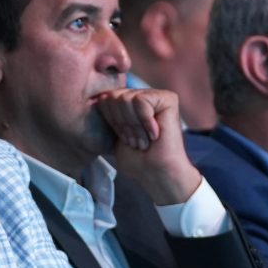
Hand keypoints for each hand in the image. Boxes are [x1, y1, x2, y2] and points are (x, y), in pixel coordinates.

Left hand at [93, 88, 202, 205]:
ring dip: (133, 126)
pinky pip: (141, 101)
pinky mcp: (168, 99)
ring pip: (126, 98)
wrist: (156, 173)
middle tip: (137, 141)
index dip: (112, 122)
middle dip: (122, 124)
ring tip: (145, 139)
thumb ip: (108, 111)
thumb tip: (100, 96)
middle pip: (114, 97)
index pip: (104, 99)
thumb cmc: (136, 159)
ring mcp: (156, 96)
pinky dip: (144, 122)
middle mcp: (143, 95)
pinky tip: (155, 134)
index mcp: (129, 103)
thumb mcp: (114, 132)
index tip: (126, 139)